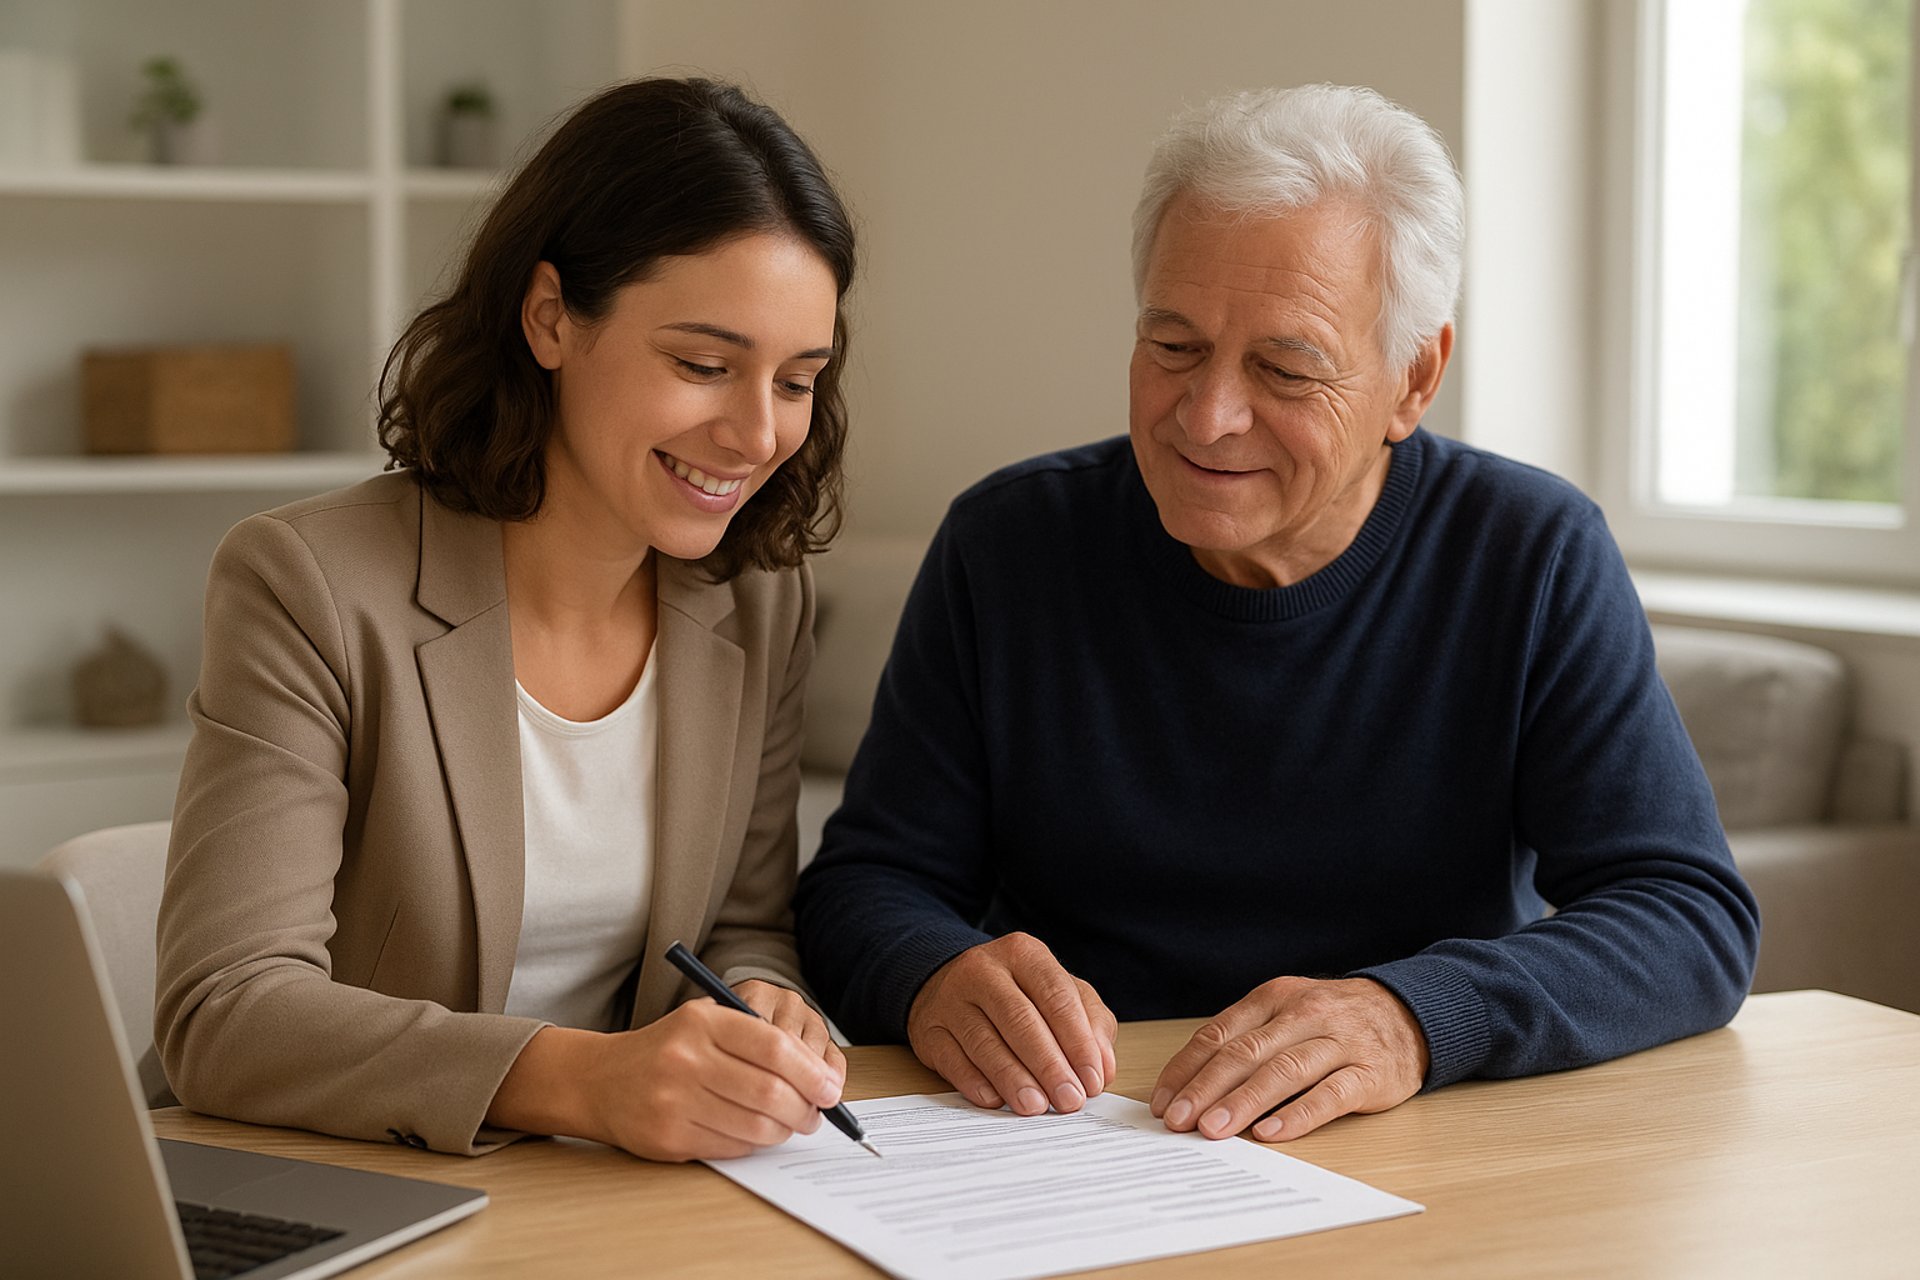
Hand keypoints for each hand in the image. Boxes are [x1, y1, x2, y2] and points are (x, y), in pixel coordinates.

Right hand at [493, 997, 845, 1162]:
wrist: (600, 1080)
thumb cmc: (667, 1049)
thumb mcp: (704, 1022)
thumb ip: (755, 1038)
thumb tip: (818, 1076)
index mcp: (702, 1022)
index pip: (775, 1046)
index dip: (811, 1072)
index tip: (829, 1088)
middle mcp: (686, 1059)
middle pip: (770, 1092)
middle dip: (805, 1108)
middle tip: (815, 1113)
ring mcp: (674, 1101)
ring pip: (755, 1126)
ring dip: (784, 1130)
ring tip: (791, 1125)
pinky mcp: (667, 1138)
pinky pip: (731, 1147)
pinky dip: (754, 1144)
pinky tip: (756, 1134)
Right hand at [907, 933, 1117, 1115]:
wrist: (950, 985)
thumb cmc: (1017, 994)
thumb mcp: (1059, 993)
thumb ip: (1089, 1022)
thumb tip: (1101, 1066)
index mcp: (1024, 954)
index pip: (1057, 997)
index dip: (1078, 1041)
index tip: (1092, 1079)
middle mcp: (984, 970)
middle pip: (1021, 1020)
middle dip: (1049, 1065)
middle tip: (1069, 1099)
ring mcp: (952, 1000)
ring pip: (985, 1043)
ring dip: (1014, 1079)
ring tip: (1036, 1106)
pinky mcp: (929, 1030)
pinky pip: (952, 1060)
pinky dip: (975, 1083)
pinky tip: (996, 1100)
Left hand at [1151, 977, 1428, 1142]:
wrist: (1407, 1013)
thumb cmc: (1332, 1020)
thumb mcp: (1287, 1012)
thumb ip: (1246, 1040)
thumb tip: (1190, 1085)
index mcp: (1274, 998)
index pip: (1219, 1034)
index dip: (1186, 1069)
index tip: (1162, 1102)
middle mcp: (1303, 1014)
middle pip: (1244, 1053)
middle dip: (1205, 1089)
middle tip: (1177, 1120)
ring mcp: (1338, 1042)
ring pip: (1283, 1072)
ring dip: (1243, 1103)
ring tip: (1212, 1130)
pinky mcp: (1369, 1072)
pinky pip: (1329, 1094)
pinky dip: (1298, 1115)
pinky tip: (1270, 1133)